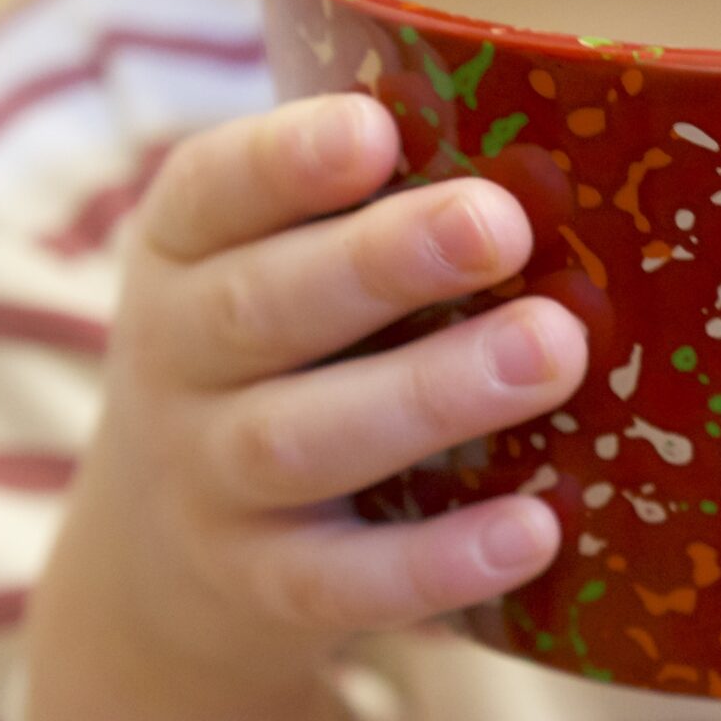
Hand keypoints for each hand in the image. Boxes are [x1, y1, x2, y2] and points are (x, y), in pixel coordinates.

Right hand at [47, 90, 586, 703]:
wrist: (163, 563)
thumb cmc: (282, 359)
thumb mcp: (278, 265)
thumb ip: (373, 209)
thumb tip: (558, 150)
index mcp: (183, 250)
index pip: (212, 189)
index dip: (286, 160)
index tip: (376, 131)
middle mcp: (175, 361)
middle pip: (261, 308)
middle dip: (381, 263)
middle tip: (501, 225)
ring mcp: (208, 482)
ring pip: (302, 441)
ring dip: (431, 395)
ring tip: (552, 352)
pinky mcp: (260, 588)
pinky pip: (344, 583)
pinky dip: (438, 561)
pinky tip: (535, 526)